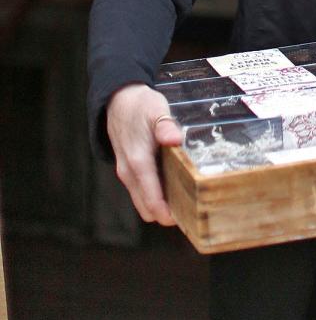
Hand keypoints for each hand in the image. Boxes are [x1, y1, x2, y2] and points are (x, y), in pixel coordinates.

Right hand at [105, 83, 181, 225]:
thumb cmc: (140, 105)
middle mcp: (129, 173)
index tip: (188, 219)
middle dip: (167, 214)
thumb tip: (175, 140)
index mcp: (138, 162)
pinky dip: (154, 196)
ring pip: (142, 202)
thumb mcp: (156, 109)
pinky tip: (173, 186)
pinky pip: (141, 192)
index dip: (168, 214)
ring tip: (187, 200)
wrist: (118, 100)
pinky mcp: (128, 171)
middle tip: (193, 211)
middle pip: (147, 209)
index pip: (152, 200)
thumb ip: (165, 125)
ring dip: (160, 206)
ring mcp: (126, 174)